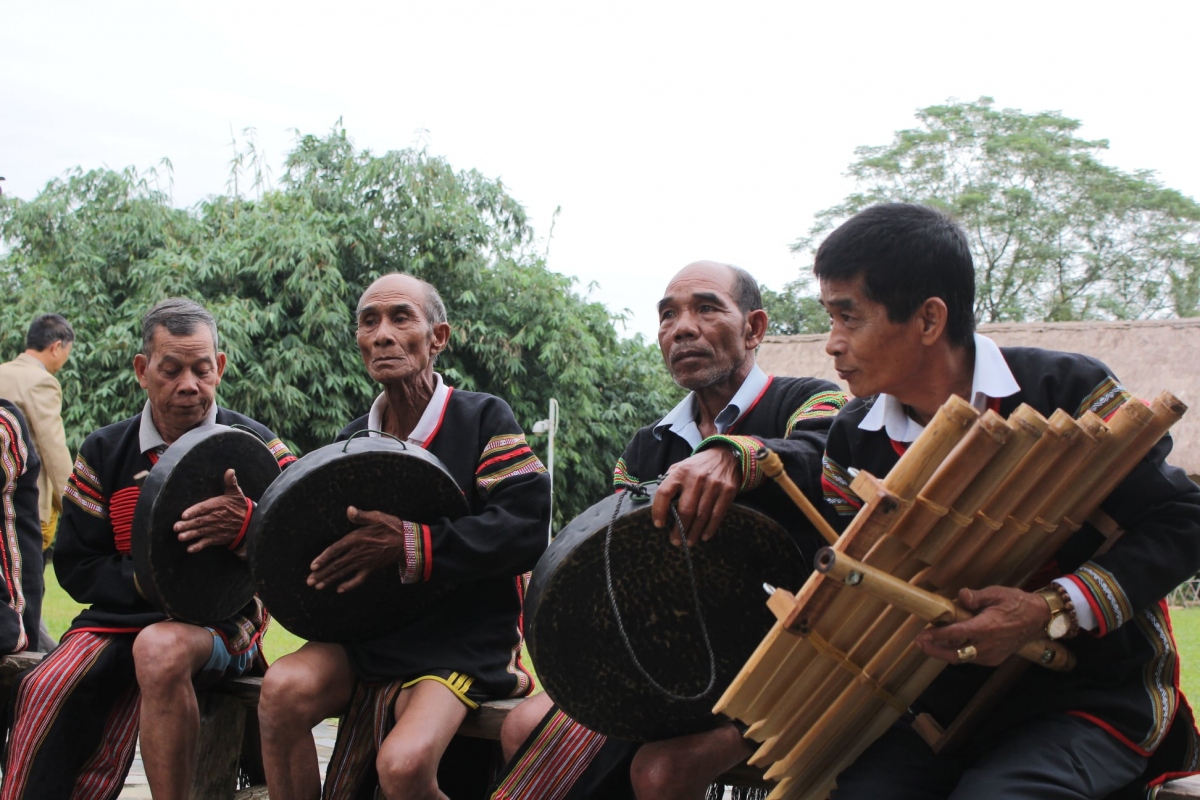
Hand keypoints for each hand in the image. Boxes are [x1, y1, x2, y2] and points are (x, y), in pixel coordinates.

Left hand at [175, 469, 247, 552]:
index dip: (194, 511)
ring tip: (180, 537)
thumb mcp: (236, 493)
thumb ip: (231, 482)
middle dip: (187, 524)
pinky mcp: (216, 538)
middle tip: (176, 526)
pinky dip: (198, 546)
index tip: (184, 514)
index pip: (204, 508)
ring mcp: (215, 529)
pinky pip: (206, 543)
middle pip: (199, 521)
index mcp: (218, 506)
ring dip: (190, 535)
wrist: (250, 524)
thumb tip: (230, 470)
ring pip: (200, 532)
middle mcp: (215, 518)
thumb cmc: (239, 506)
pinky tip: (190, 549)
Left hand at [307, 506, 405, 592]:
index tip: (313, 566)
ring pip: (344, 573)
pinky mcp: (371, 569)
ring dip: (330, 580)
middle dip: (322, 573)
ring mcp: (364, 563)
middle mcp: (358, 553)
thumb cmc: (392, 527)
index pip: (336, 550)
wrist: (408, 543)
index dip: (324, 558)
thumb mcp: (377, 517)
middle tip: (309, 581)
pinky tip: (340, 590)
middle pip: (336, 565)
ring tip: (317, 586)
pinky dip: (349, 585)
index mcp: (356, 539)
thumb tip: (349, 509)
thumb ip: (361, 516)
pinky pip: (358, 579)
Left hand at [651, 447, 740, 545]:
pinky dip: (710, 528)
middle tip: (675, 541)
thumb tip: (658, 502)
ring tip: (688, 542)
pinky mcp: (728, 490)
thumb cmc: (698, 466)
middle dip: (679, 529)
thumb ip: (670, 481)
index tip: (658, 524)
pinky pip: (717, 514)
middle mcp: (697, 478)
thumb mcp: (681, 466)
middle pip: (685, 509)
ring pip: (702, 515)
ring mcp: (714, 484)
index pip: (664, 493)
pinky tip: (704, 536)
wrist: (726, 455)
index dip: (659, 510)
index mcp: (681, 472)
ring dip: (694, 532)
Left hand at [915, 586, 1051, 665]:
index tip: (922, 636)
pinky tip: (949, 644)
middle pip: (955, 654)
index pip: (956, 635)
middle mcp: (988, 645)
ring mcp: (992, 655)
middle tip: (920, 643)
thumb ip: (976, 597)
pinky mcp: (994, 659)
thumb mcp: (996, 593)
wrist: (1038, 619)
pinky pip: (971, 659)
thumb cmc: (1016, 603)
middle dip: (935, 651)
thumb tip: (961, 596)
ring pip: (962, 658)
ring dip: (945, 652)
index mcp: (987, 628)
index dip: (937, 636)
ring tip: (930, 642)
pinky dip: (958, 653)